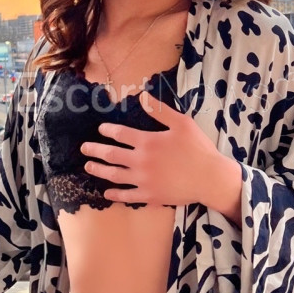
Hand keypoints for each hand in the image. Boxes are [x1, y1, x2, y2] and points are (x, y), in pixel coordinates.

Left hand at [80, 91, 242, 220]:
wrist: (210, 178)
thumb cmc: (198, 149)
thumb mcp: (182, 123)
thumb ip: (160, 110)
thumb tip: (142, 96)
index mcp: (148, 142)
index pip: (121, 134)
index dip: (108, 130)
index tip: (101, 129)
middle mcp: (140, 161)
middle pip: (111, 155)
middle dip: (95, 150)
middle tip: (84, 148)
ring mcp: (143, 180)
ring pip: (114, 175)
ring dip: (99, 170)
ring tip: (88, 167)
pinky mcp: (149, 195)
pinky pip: (127, 196)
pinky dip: (115, 194)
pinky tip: (107, 192)